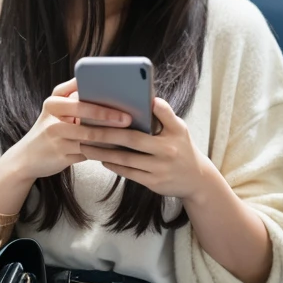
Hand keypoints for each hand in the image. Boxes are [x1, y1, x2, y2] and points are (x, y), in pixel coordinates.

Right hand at [6, 78, 132, 181]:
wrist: (27, 157)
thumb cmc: (50, 130)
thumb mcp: (56, 110)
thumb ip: (75, 100)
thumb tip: (110, 93)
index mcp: (53, 103)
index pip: (78, 96)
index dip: (98, 97)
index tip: (119, 96)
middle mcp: (52, 119)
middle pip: (85, 115)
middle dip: (109, 116)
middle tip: (129, 118)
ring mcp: (56, 139)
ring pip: (89, 136)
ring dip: (111, 135)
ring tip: (129, 134)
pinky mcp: (61, 157)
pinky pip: (88, 153)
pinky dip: (104, 151)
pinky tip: (118, 149)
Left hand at [79, 97, 207, 199]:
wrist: (196, 179)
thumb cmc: (183, 148)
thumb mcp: (180, 129)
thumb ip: (165, 115)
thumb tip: (148, 99)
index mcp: (173, 134)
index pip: (154, 120)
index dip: (131, 117)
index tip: (109, 110)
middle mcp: (167, 152)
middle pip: (131, 141)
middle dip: (106, 135)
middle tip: (86, 129)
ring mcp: (159, 170)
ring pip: (126, 160)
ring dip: (103, 153)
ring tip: (86, 146)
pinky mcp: (153, 183)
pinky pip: (129, 173)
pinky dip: (114, 166)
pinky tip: (102, 160)